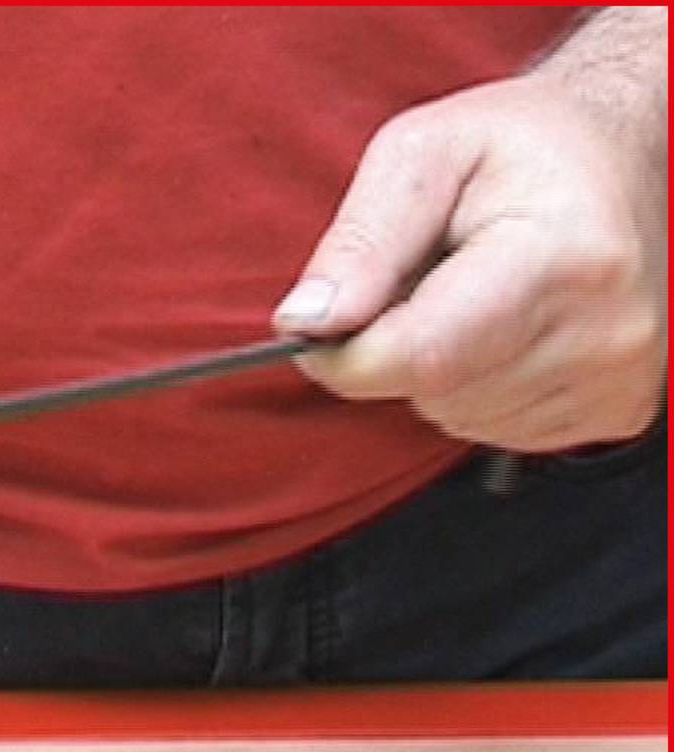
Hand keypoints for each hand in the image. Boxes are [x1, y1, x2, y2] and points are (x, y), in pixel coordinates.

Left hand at [273, 71, 665, 452]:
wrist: (624, 153)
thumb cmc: (516, 145)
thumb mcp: (421, 153)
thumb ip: (359, 241)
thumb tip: (305, 322)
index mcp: (561, 256)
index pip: (422, 356)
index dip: (345, 356)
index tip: (315, 329)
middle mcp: (605, 331)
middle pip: (434, 391)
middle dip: (394, 347)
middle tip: (422, 277)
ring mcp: (618, 377)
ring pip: (458, 416)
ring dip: (436, 368)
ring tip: (470, 293)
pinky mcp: (618, 408)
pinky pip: (496, 428)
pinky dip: (475, 386)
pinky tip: (503, 327)